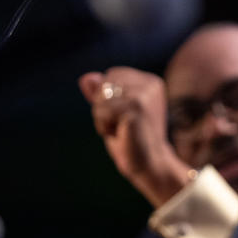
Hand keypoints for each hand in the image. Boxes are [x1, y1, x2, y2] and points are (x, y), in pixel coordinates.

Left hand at [78, 67, 190, 206]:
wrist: (148, 163)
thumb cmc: (130, 137)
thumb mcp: (113, 111)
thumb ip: (100, 92)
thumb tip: (86, 77)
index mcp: (150, 81)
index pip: (113, 74)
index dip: (107, 96)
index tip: (123, 115)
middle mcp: (151, 84)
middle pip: (105, 82)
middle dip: (103, 105)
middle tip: (120, 123)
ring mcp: (145, 96)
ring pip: (101, 96)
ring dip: (102, 117)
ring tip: (120, 129)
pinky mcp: (137, 109)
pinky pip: (102, 111)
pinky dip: (103, 126)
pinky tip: (119, 135)